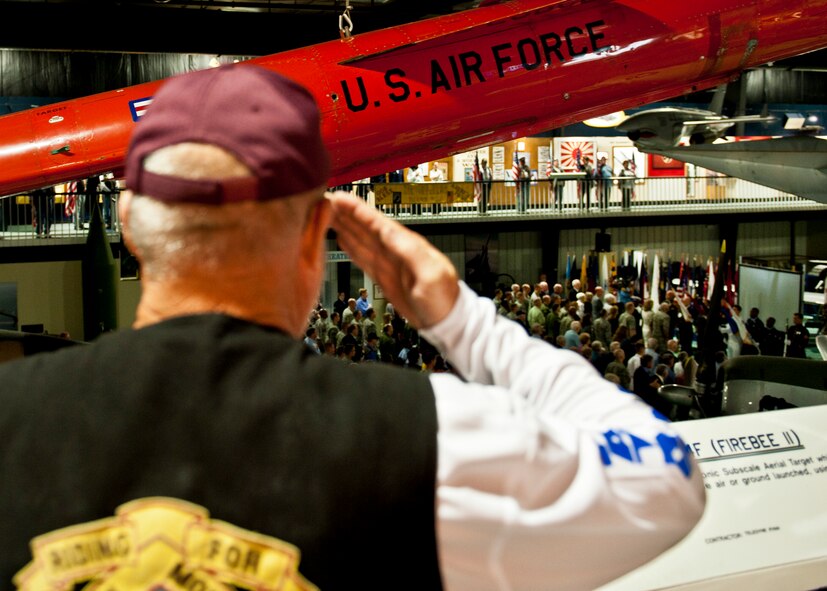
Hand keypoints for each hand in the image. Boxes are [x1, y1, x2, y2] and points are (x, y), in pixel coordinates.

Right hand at [327, 192, 459, 327]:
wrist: (446, 321)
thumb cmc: (443, 299)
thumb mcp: (430, 274)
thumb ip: (409, 252)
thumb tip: (388, 231)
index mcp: (407, 246)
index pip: (376, 223)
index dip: (357, 210)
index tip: (338, 199)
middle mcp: (396, 251)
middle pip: (365, 227)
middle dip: (345, 213)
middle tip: (323, 200)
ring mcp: (389, 263)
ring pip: (361, 239)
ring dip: (344, 226)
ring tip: (326, 214)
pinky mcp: (384, 277)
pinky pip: (363, 257)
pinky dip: (351, 247)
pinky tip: (341, 238)